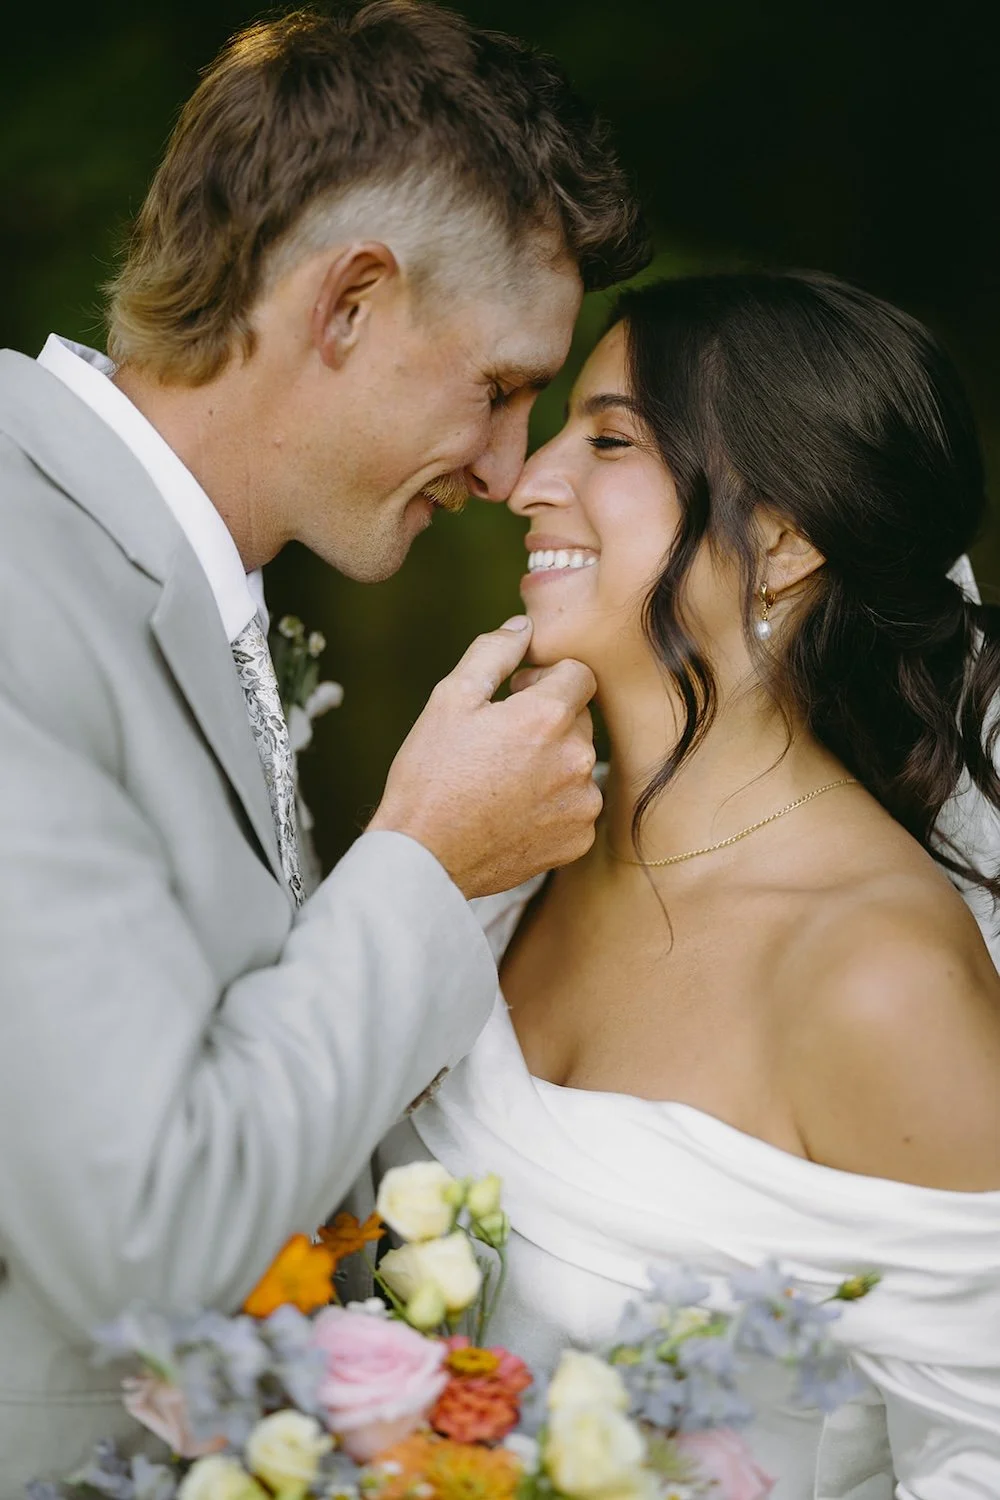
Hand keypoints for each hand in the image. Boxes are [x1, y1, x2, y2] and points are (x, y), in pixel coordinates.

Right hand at [368, 617, 600, 896]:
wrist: (425, 855)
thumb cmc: (431, 774)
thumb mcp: (450, 698)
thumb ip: (493, 652)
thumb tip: (524, 626)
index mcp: (548, 717)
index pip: (579, 674)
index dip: (546, 679)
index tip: (516, 696)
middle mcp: (576, 759)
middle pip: (579, 719)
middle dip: (548, 721)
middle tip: (501, 741)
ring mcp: (581, 803)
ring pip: (578, 764)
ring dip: (552, 763)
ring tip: (504, 780)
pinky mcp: (577, 840)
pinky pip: (575, 806)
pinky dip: (553, 804)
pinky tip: (514, 810)